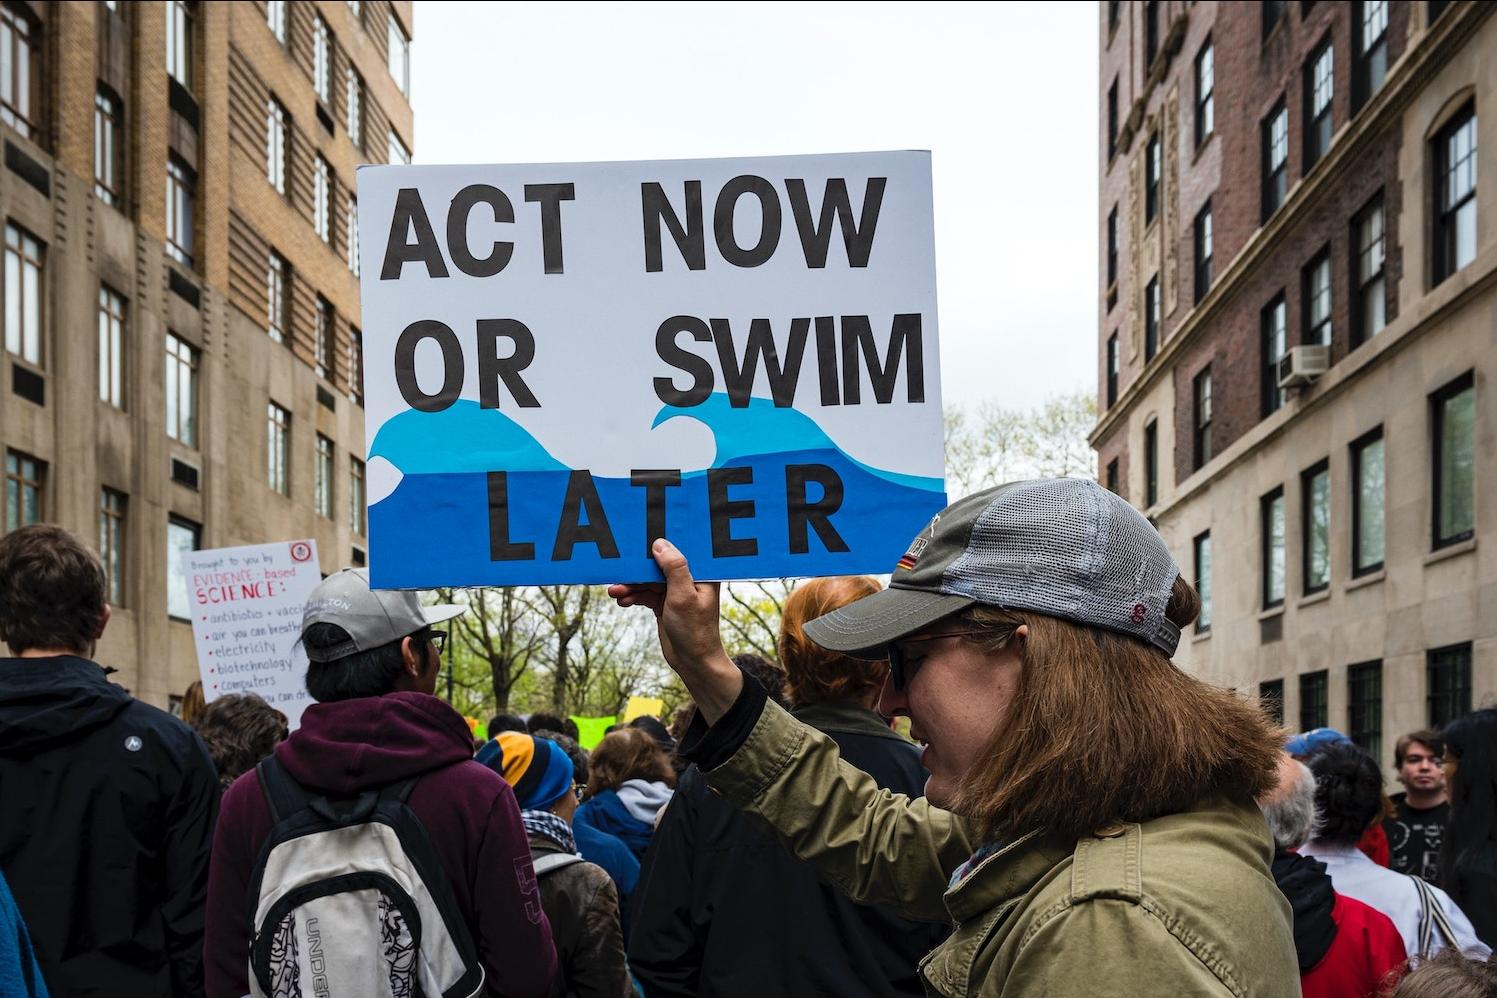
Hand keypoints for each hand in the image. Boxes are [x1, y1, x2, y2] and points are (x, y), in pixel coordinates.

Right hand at [608, 539, 741, 722]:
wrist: (693, 662)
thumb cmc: (695, 631)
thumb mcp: (683, 597)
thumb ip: (673, 568)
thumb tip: (660, 544)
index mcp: (701, 572)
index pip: (678, 550)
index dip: (659, 544)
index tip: (637, 540)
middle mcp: (688, 578)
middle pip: (658, 565)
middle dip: (637, 570)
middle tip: (618, 572)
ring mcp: (675, 591)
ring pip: (648, 580)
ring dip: (631, 585)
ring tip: (614, 592)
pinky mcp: (664, 603)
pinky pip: (644, 593)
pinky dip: (633, 596)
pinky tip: (622, 600)